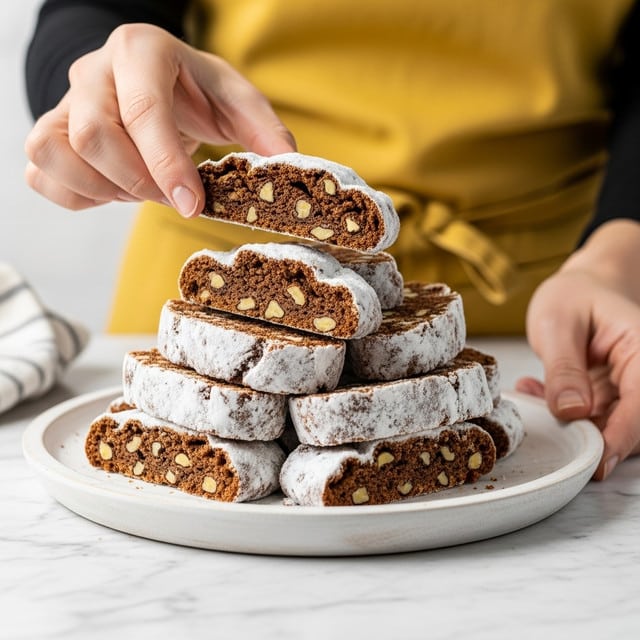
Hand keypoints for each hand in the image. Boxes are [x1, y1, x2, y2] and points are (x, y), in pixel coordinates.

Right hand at [24, 23, 295, 215]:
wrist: (152, 80)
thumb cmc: (194, 91)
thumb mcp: (235, 99)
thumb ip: (263, 127)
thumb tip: (287, 160)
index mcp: (142, 50)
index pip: (143, 110)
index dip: (166, 164)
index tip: (192, 203)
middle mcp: (95, 71)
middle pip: (94, 137)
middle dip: (139, 183)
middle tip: (174, 198)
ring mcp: (64, 101)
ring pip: (53, 152)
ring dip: (102, 189)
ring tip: (141, 190)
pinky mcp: (49, 130)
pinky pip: (41, 173)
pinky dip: (77, 195)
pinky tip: (113, 190)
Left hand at [517, 220, 639, 479]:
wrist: (578, 288)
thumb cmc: (573, 296)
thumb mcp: (558, 323)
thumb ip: (564, 367)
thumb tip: (570, 412)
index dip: (622, 435)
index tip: (599, 461)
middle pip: (632, 424)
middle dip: (590, 437)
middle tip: (549, 431)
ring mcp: (625, 390)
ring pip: (608, 427)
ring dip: (568, 424)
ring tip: (531, 394)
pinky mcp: (607, 398)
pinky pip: (589, 419)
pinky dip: (560, 414)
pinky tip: (532, 391)